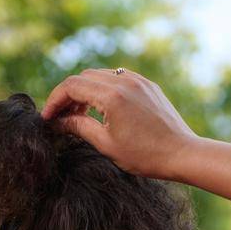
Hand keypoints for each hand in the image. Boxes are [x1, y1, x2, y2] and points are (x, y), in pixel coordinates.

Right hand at [40, 69, 201, 179]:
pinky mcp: (147, 84)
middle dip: (68, 95)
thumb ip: (79, 127)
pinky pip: (117, 77)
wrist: (182, 153)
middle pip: (83, 77)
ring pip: (99, 75)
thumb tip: (57, 122)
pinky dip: (102, 88)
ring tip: (80, 115)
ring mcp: (137, 80)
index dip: (54, 100)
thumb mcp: (106, 144)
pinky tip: (101, 108)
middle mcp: (124, 80)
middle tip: (61, 117)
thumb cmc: (145, 155)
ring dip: (85, 90)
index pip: (71, 86)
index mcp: (111, 95)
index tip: (48, 118)